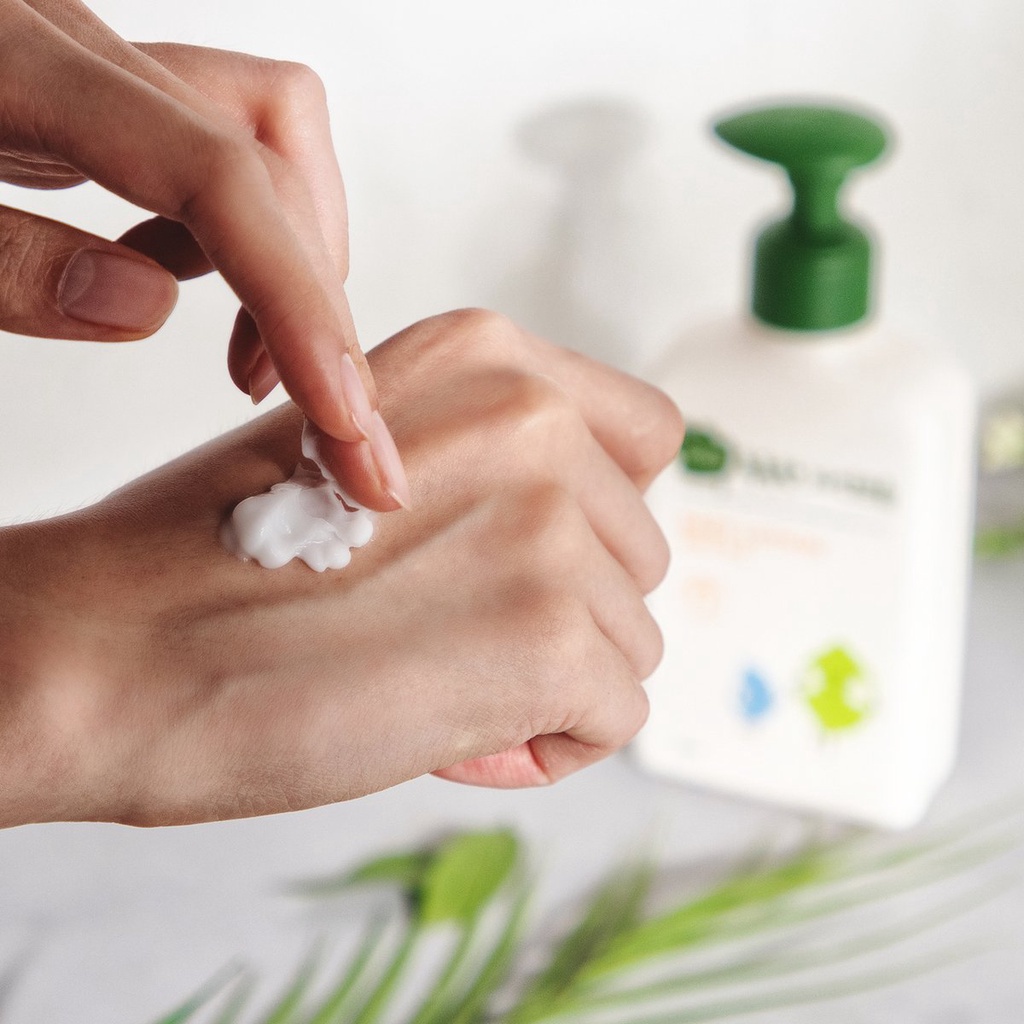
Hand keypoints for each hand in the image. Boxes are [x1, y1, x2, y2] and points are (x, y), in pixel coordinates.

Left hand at [0, 0, 407, 507]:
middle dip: (321, 310)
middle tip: (330, 432)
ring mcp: (96, 70)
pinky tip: (192, 288)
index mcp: (14, 64)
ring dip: (295, 264)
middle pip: (272, 162)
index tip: (342, 417)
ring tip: (257, 366)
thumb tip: (145, 303)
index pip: (219, 177)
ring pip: (272, 141)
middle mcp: (80, 53)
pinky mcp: (99, 100)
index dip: (299, 300)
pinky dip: (244, 235)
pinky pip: (224, 146)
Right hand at [0, 310, 682, 826]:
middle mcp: (530, 419)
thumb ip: (486, 461)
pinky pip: (615, 713)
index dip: (602, 512)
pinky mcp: (547, 636)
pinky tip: (450, 739)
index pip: (645, 435)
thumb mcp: (363, 441)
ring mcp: (547, 524)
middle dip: (565, 608)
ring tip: (433, 685)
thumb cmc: (208, 562)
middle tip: (453, 638)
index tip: (541, 558)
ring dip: (549, 680)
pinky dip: (546, 746)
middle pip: (636, 548)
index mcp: (485, 356)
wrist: (104, 649)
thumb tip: (585, 533)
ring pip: (630, 636)